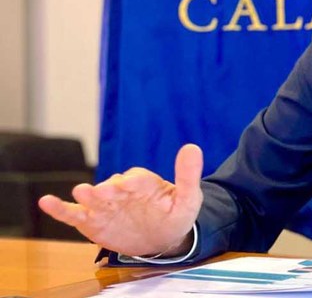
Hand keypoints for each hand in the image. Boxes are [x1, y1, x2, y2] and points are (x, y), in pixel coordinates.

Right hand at [37, 144, 203, 256]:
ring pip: (92, 199)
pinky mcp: (91, 220)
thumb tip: (193, 147)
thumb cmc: (174, 215)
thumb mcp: (187, 198)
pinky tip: (46, 202)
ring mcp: (105, 205)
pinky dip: (60, 209)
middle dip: (108, 190)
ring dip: (86, 196)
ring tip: (80, 193)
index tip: (128, 184)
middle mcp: (121, 190)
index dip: (134, 181)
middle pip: (113, 187)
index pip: (138, 179)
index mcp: (144, 183)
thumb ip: (187, 176)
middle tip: (102, 192)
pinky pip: (73, 214)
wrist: (161, 238)